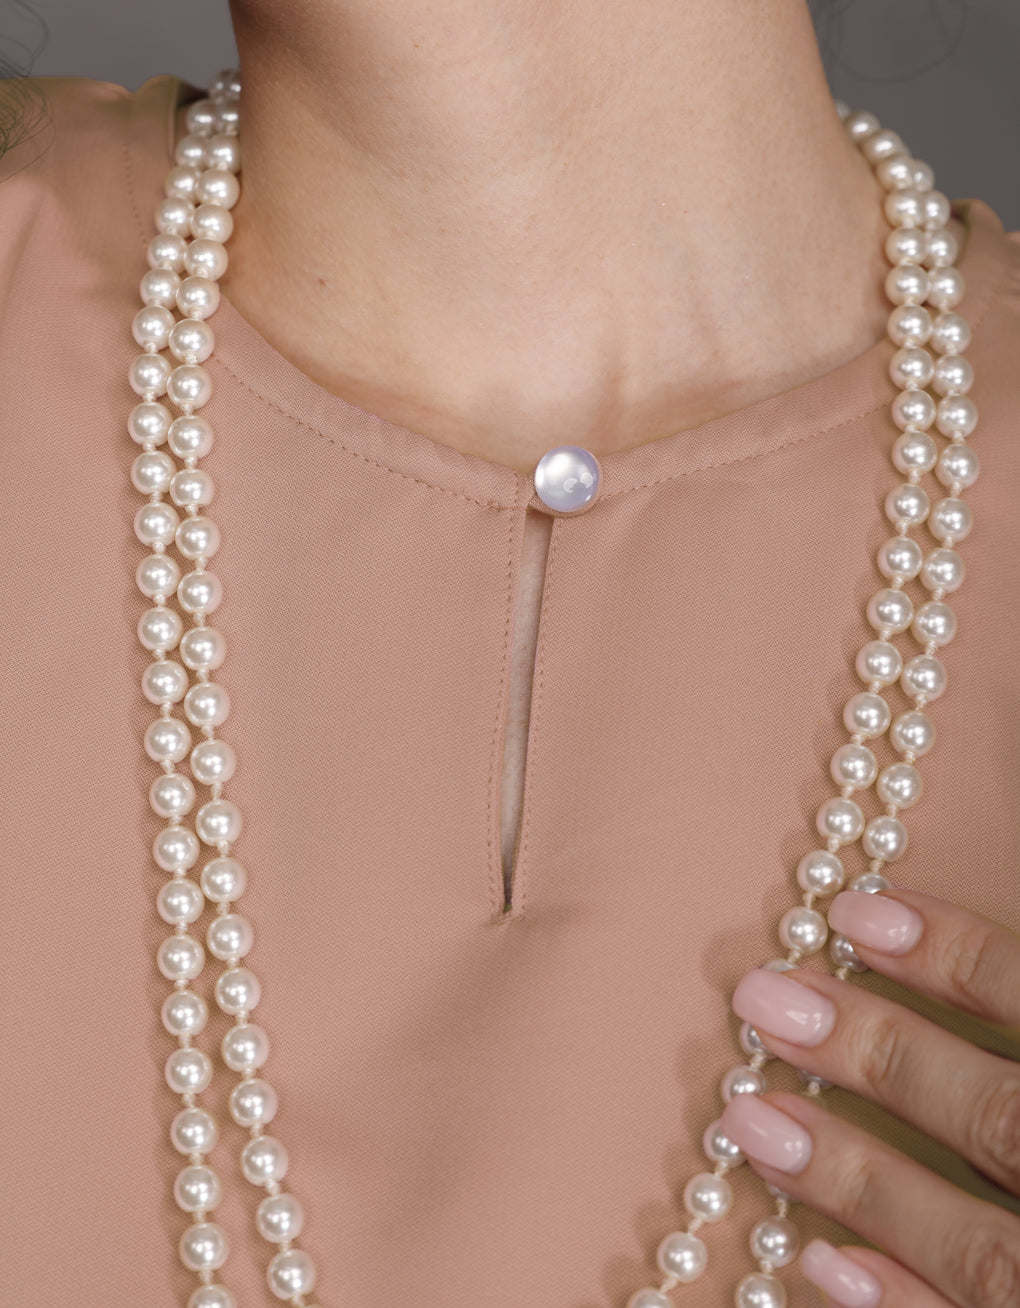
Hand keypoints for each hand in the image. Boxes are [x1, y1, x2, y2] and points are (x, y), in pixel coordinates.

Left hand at [719, 886, 1019, 1306]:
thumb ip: (1009, 1018)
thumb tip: (931, 925)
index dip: (956, 953)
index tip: (851, 911)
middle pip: (1000, 1117)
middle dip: (883, 1054)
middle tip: (763, 997)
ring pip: (981, 1247)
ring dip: (860, 1180)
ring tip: (750, 1120)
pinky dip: (902, 1306)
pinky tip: (817, 1265)